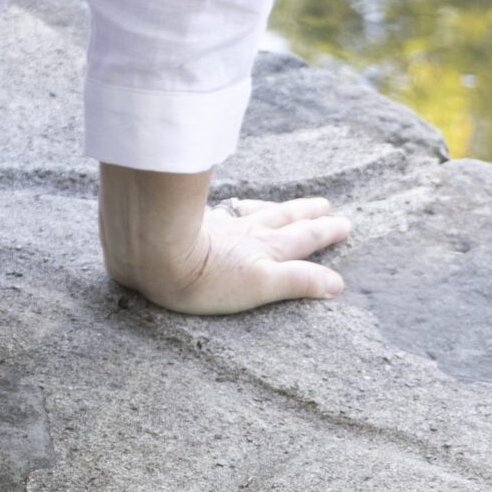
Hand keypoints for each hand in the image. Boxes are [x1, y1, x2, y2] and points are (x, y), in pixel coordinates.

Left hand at [98, 164, 348, 315]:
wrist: (147, 252)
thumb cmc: (202, 277)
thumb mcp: (259, 286)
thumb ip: (297, 282)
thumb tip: (336, 283)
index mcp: (262, 250)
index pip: (301, 240)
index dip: (323, 233)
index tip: (344, 223)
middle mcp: (243, 234)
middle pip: (281, 220)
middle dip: (306, 215)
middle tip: (326, 205)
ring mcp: (217, 226)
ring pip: (254, 213)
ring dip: (275, 209)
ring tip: (289, 205)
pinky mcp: (190, 224)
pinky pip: (223, 211)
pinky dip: (235, 209)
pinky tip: (228, 209)